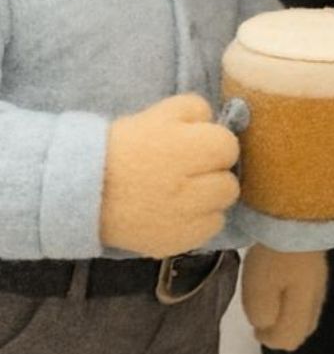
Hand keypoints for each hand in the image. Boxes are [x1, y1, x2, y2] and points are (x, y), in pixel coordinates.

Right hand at [101, 94, 239, 256]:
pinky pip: (207, 231)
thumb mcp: (161, 112)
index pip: (229, 148)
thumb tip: (216, 122)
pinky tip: (176, 212)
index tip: (195, 148)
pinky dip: (197, 222)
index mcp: (190, 149)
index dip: (213, 145)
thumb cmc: (124, 145)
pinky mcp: (175, 243)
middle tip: (189, 173)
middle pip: (229, 183)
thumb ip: (197, 110)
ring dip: (208, 200)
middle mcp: (192, 188)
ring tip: (182, 194)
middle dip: (213, 175)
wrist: (84, 188)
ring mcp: (184, 220)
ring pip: (221, 208)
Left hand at [241, 245, 327, 350]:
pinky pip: (307, 294)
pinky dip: (293, 297)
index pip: (290, 339)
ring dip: (288, 313)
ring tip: (269, 299)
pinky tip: (282, 282)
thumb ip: (262, 315)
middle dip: (282, 330)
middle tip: (261, 318)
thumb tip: (265, 324)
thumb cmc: (275, 256)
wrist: (299, 216)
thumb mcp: (258, 290)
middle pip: (303, 328)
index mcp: (302, 308)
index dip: (270, 339)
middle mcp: (316, 298)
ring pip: (307, 311)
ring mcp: (320, 280)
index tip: (254, 327)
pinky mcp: (317, 265)